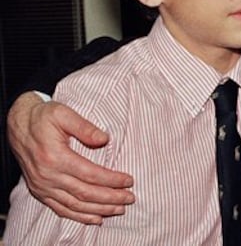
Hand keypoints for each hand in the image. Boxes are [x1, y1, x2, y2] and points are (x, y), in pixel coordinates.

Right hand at [7, 92, 135, 223]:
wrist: (19, 125)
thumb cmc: (43, 117)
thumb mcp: (64, 114)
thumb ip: (85, 127)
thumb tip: (104, 139)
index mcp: (55, 157)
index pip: (90, 175)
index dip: (111, 180)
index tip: (129, 181)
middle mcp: (47, 176)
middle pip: (85, 193)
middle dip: (110, 198)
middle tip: (130, 198)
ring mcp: (42, 186)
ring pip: (74, 205)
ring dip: (99, 209)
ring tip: (119, 209)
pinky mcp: (39, 191)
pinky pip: (60, 209)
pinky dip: (79, 216)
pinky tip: (95, 218)